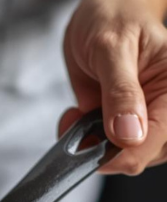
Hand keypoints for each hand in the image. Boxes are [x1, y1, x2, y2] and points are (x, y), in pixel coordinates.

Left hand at [61, 0, 166, 174]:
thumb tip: (129, 134)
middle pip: (140, 156)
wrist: (101, 11)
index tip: (92, 147)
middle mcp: (162, 107)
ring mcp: (140, 117)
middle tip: (80, 123)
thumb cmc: (113, 18)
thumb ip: (120, 92)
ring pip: (120, 154)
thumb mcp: (112, 48)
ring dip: (90, 145)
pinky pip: (101, 145)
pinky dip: (81, 139)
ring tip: (76, 116)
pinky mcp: (119, 120)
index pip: (155, 144)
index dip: (122, 155)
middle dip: (104, 150)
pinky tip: (74, 117)